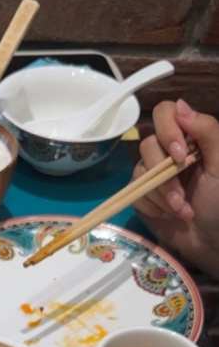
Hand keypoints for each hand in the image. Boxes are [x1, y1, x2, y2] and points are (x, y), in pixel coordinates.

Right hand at [132, 99, 218, 278]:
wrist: (211, 240)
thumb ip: (207, 132)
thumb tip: (181, 106)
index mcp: (189, 138)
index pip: (166, 113)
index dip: (167, 129)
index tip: (179, 153)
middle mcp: (168, 151)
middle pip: (148, 144)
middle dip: (165, 174)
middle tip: (181, 194)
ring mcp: (152, 173)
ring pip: (140, 171)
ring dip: (163, 195)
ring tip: (181, 211)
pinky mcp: (141, 195)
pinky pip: (135, 192)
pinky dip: (154, 207)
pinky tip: (170, 216)